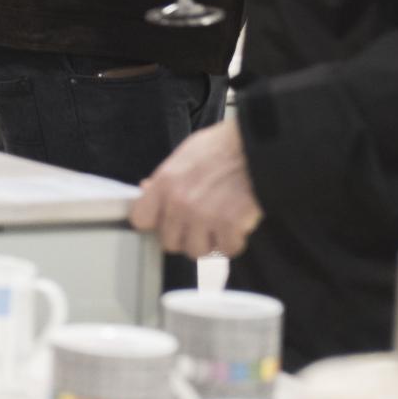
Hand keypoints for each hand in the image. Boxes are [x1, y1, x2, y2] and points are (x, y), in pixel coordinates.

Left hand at [130, 120, 263, 257]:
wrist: (257, 147)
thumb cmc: (223, 148)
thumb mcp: (186, 155)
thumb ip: (165, 178)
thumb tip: (147, 189)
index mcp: (165, 183)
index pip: (141, 220)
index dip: (155, 223)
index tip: (166, 221)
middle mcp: (180, 202)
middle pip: (170, 242)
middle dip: (185, 236)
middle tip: (200, 223)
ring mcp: (204, 216)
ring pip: (197, 251)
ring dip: (209, 242)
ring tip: (220, 224)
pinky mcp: (230, 225)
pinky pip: (227, 250)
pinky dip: (234, 242)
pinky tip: (237, 225)